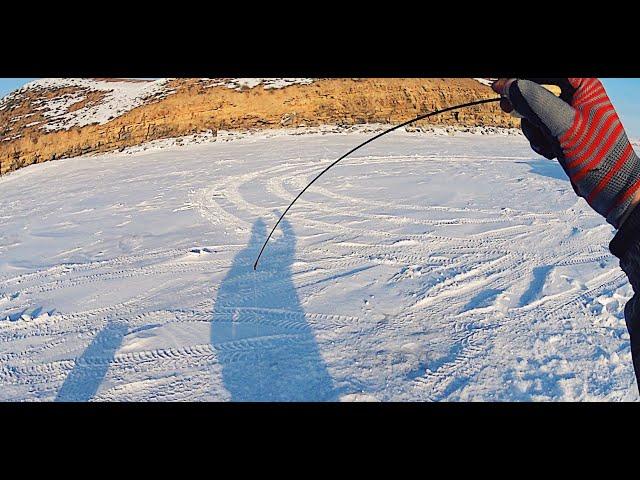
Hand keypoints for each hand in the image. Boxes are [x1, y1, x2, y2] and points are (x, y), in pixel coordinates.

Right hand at [492, 78, 639, 228]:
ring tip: (545, 143)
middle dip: (525, 106)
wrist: (610, 185)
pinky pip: (539, 128)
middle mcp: (577, 96)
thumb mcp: (561, 124)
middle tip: (506, 108)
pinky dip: (538, 140)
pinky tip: (550, 151)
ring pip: (535, 112)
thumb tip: (509, 85)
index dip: (520, 79)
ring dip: (532, 129)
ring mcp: (570, 114)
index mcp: (583, 85)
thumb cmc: (595, 153)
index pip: (545, 76)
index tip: (498, 86)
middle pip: (537, 90)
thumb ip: (534, 101)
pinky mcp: (564, 132)